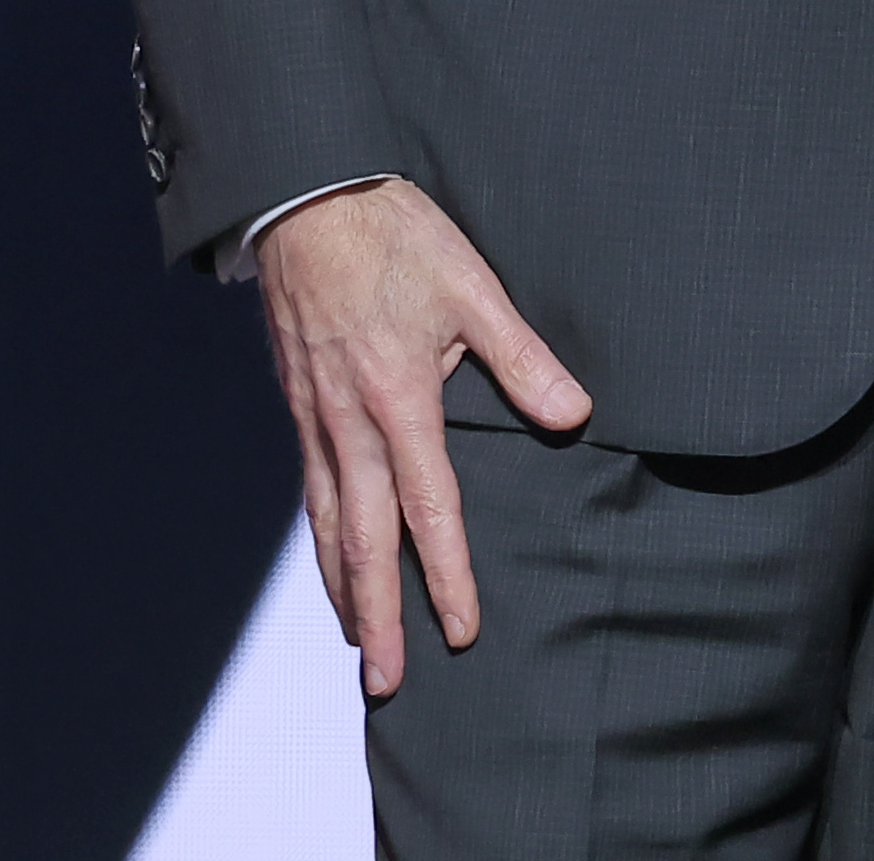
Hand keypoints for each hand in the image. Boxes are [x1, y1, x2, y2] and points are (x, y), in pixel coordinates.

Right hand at [253, 178, 591, 697]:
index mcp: (398, 399)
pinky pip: (310, 489)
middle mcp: (348, 423)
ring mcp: (316, 417)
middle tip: (388, 679)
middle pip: (364, 540)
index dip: (448, 573)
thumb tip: (575, 416)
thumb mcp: (472, 285)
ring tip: (357, 639)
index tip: (461, 629)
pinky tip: (331, 557)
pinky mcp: (299, 404)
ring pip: (327, 523)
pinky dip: (320, 538)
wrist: (305, 195)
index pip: (429, 508)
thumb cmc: (393, 235)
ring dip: (343, 588)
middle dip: (379, 614)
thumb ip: (522, 358)